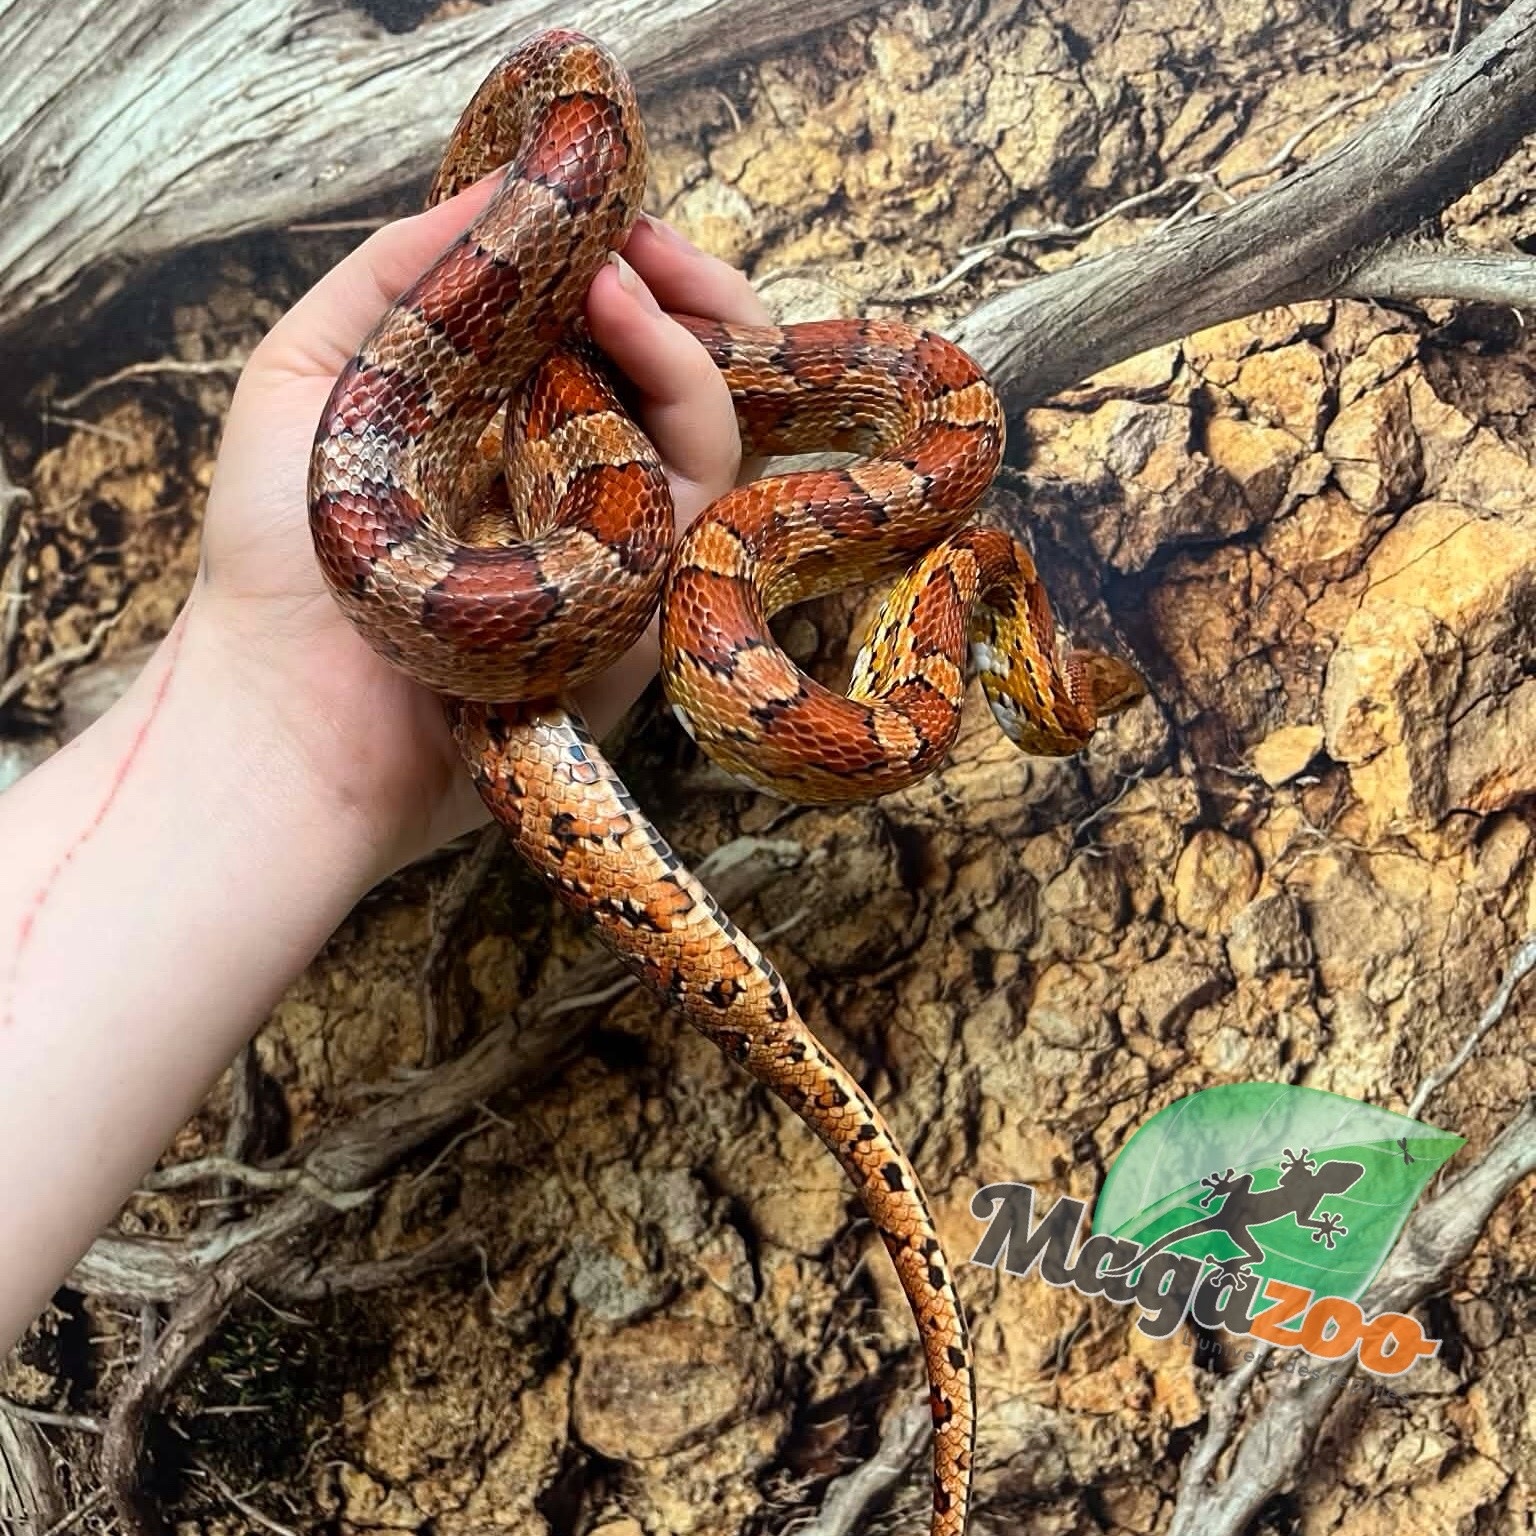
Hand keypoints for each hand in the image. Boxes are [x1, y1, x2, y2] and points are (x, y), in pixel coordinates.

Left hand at [192, 184, 768, 883]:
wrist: (289, 712)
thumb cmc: (274, 555)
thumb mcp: (307, 372)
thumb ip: (395, 274)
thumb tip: (504, 186)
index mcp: (500, 431)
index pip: (601, 338)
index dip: (628, 269)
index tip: (612, 214)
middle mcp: (567, 484)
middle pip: (677, 381)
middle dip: (694, 297)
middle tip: (659, 244)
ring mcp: (611, 546)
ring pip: (706, 429)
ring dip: (688, 338)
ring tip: (629, 280)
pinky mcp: (643, 602)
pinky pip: (701, 497)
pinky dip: (683, 400)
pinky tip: (626, 331)